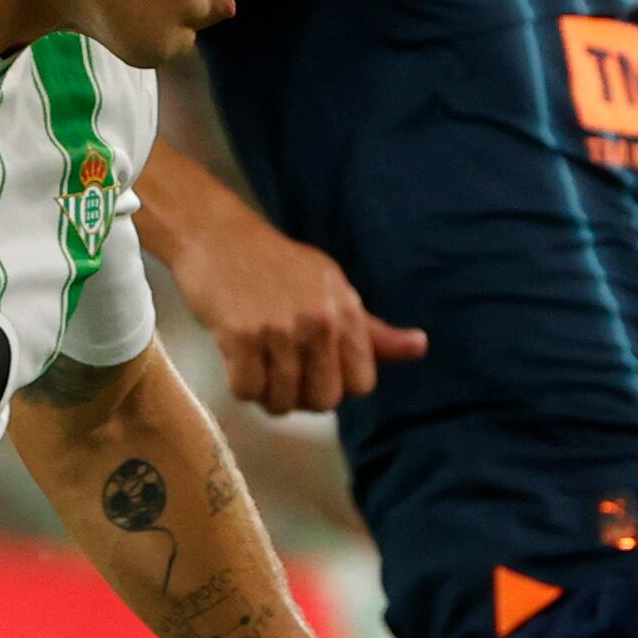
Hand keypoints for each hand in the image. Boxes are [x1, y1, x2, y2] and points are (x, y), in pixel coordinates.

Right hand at [177, 203, 424, 416]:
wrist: (216, 236)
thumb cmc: (276, 266)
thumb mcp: (331, 288)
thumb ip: (372, 329)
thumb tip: (420, 346)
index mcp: (345, 309)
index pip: (362, 383)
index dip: (339, 385)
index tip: (318, 368)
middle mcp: (318, 320)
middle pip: (324, 401)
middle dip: (303, 397)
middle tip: (284, 371)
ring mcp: (279, 330)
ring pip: (283, 401)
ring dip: (268, 393)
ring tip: (259, 363)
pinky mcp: (240, 337)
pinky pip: (247, 391)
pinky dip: (240, 385)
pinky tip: (238, 358)